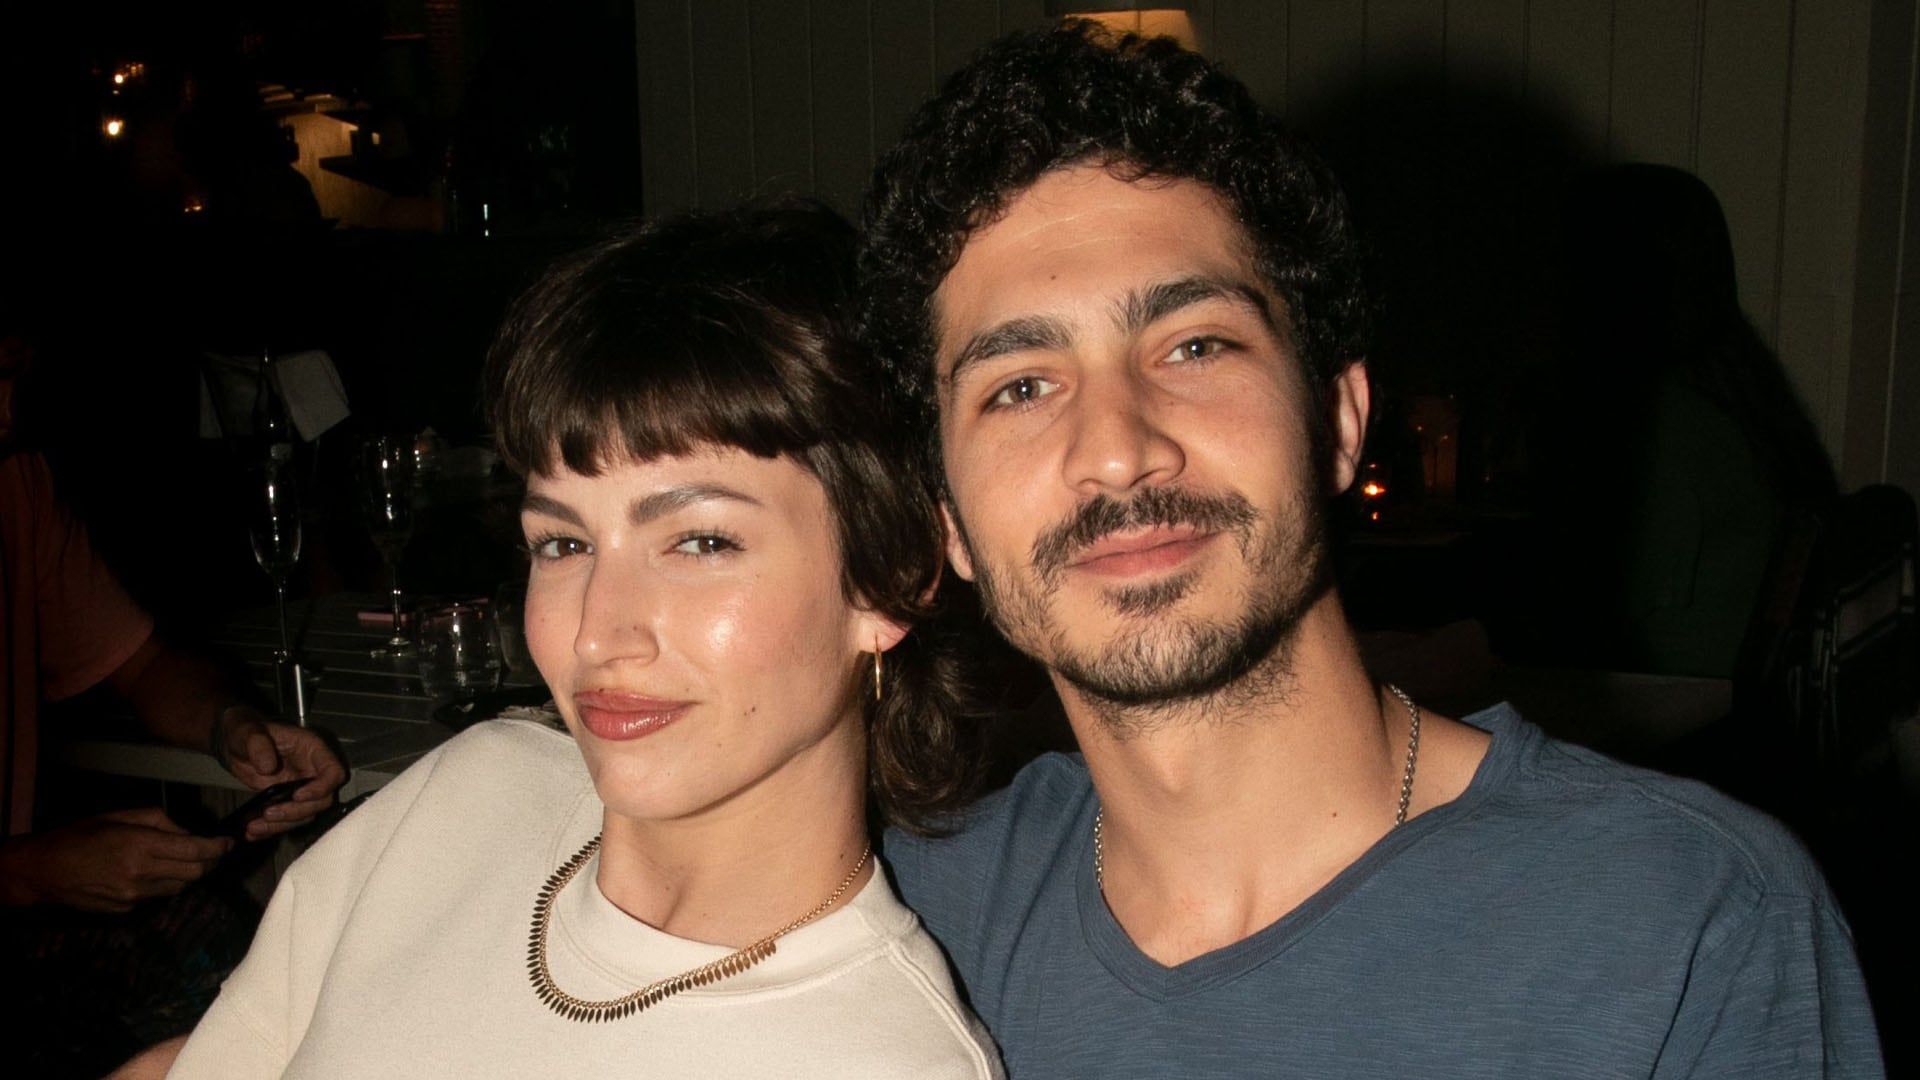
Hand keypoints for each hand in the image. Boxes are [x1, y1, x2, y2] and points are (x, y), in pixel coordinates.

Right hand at [0, 808, 230, 911]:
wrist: (44, 870)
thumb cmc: (81, 835)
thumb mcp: (121, 816)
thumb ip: (160, 821)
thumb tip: (188, 833)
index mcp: (141, 846)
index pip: (196, 851)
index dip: (219, 847)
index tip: (229, 842)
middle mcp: (141, 874)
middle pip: (195, 873)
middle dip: (210, 862)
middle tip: (214, 851)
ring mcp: (134, 895)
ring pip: (181, 887)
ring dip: (190, 874)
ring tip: (186, 860)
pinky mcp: (126, 909)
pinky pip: (158, 896)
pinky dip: (166, 884)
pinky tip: (156, 873)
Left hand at [216, 706, 347, 839]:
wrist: (233, 743)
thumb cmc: (245, 730)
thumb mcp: (247, 731)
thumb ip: (257, 744)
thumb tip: (268, 768)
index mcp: (312, 750)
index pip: (333, 772)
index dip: (321, 788)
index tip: (296, 795)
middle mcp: (312, 771)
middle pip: (322, 800)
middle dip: (297, 812)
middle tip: (268, 814)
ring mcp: (301, 787)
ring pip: (306, 814)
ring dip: (282, 825)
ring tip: (255, 827)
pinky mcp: (287, 801)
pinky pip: (288, 819)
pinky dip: (271, 829)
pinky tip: (253, 832)